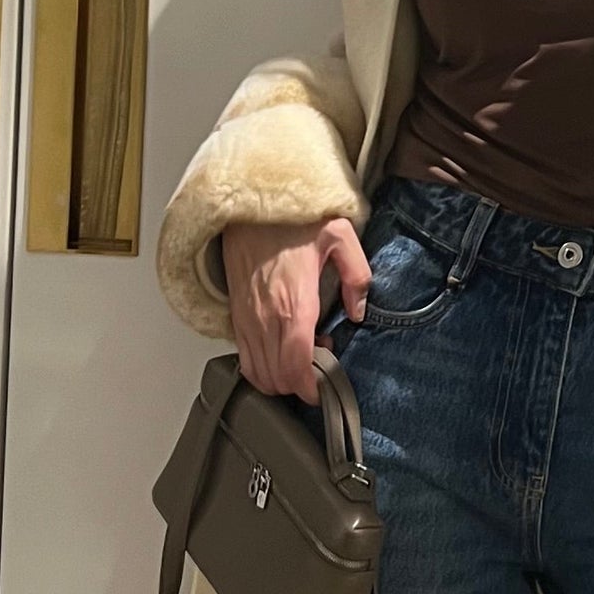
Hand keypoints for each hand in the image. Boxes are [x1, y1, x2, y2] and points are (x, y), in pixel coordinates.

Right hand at [222, 217, 370, 405]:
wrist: (247, 205)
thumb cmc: (291, 220)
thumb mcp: (340, 235)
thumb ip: (357, 275)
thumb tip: (358, 311)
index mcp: (293, 303)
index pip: (295, 366)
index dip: (310, 388)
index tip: (324, 388)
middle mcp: (265, 318)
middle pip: (278, 378)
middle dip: (301, 385)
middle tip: (321, 366)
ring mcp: (247, 319)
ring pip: (259, 374)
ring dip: (282, 378)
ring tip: (303, 357)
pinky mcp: (236, 316)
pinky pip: (245, 359)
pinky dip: (263, 367)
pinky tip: (281, 350)